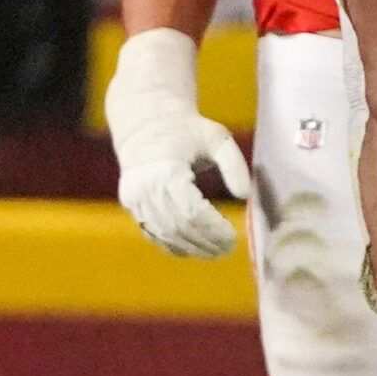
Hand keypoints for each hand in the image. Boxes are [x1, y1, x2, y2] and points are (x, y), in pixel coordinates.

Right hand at [104, 28, 250, 257]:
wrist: (148, 123)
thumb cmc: (188, 130)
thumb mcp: (217, 137)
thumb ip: (234, 165)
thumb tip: (244, 196)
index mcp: (165, 171)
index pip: (191, 212)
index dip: (213, 229)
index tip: (233, 236)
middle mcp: (145, 188)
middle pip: (178, 227)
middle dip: (205, 242)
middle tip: (228, 249)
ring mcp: (135, 198)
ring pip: (164, 234)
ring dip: (190, 247)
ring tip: (216, 252)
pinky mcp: (132, 204)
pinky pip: (152, 232)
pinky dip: (172, 245)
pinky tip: (193, 249)